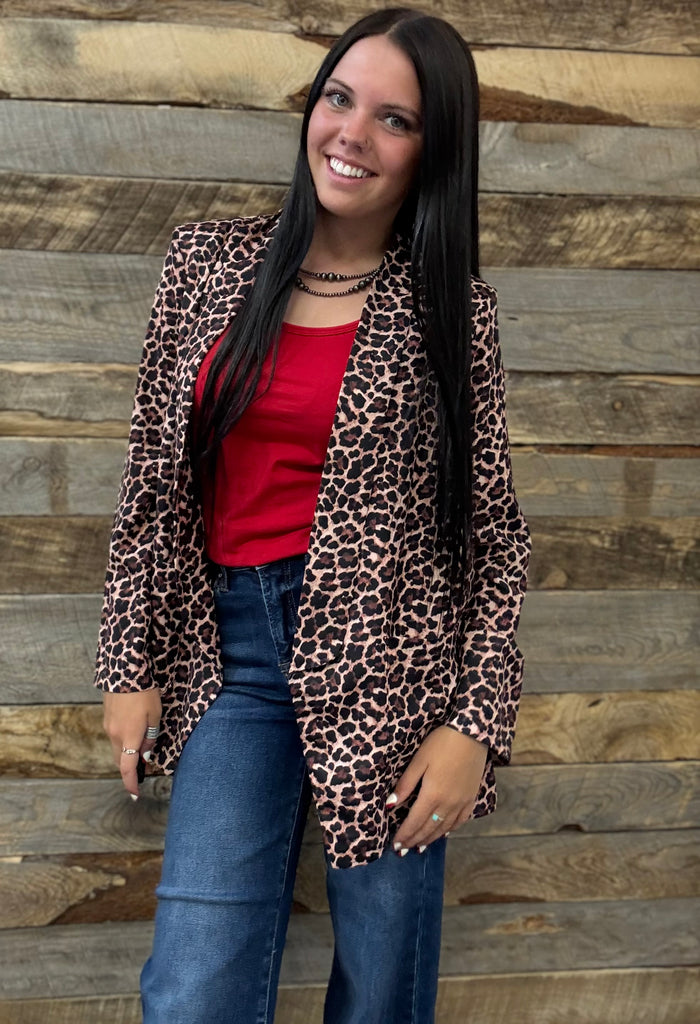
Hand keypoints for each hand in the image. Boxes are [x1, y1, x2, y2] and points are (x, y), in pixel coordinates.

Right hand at [102, 688, 161, 800]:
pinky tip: (132, 735)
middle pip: (120, 761)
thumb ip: (150, 737)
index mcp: (129, 737)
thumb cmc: (145, 692)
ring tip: (140, 753)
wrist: (125, 670)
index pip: (127, 768)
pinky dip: (122, 742)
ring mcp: (108, 726)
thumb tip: (145, 753)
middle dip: (129, 770)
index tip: (135, 794)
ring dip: (126, 754)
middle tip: (141, 773)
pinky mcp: (106, 717)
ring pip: (116, 748)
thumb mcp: (155, 715)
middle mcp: (115, 735)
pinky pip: (114, 736)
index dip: (131, 784)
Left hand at [387, 725, 487, 853]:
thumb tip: (391, 805)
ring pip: (444, 828)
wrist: (473, 734)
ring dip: (430, 839)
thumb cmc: (442, 743)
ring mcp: (462, 802)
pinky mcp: (472, 797)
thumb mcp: (419, 760)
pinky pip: (460, 821)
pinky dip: (449, 830)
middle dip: (414, 840)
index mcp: (432, 795)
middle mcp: (448, 804)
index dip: (404, 834)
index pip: (414, 822)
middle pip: (428, 828)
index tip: (395, 845)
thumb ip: (405, 784)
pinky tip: (443, 833)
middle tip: (403, 850)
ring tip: (419, 847)